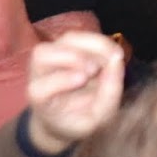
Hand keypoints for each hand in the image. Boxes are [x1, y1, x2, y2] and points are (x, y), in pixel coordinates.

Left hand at [24, 32, 126, 155]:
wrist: (67, 114)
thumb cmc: (79, 120)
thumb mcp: (97, 119)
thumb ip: (109, 95)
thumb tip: (117, 61)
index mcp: (40, 100)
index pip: (40, 88)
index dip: (60, 80)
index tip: (83, 79)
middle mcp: (38, 74)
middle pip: (45, 55)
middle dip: (75, 58)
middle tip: (99, 69)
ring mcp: (51, 55)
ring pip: (67, 40)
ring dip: (93, 46)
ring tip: (114, 59)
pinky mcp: (65, 45)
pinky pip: (81, 36)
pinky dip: (100, 43)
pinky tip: (112, 55)